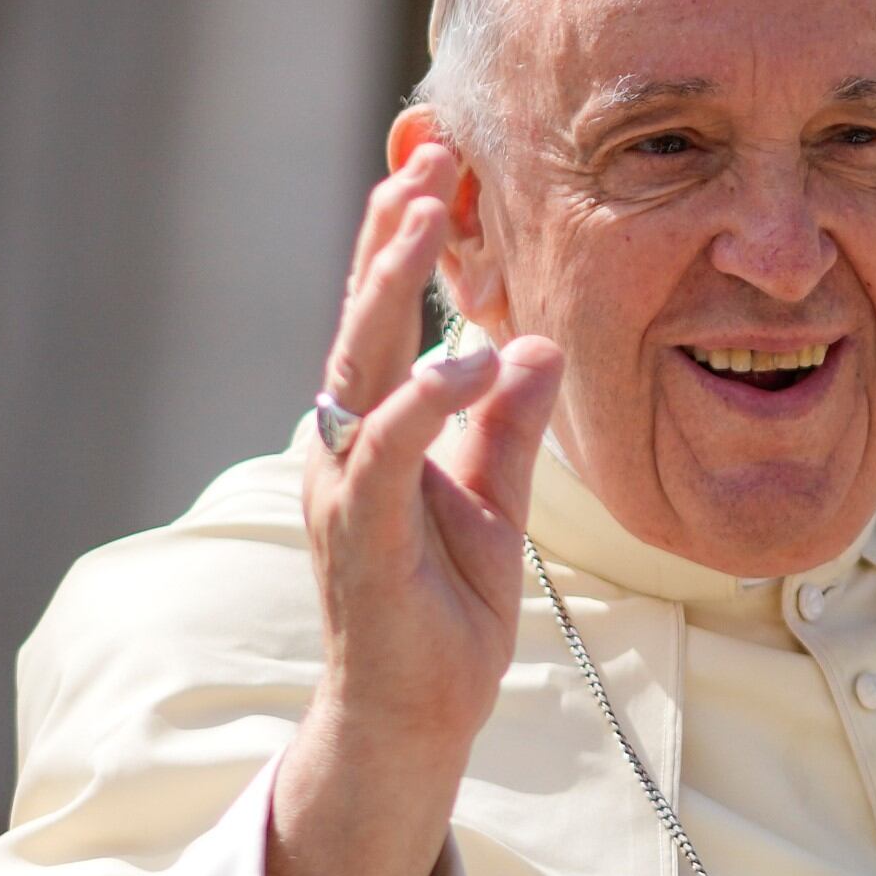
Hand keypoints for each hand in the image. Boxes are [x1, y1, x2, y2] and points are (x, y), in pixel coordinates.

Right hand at [263, 146, 564, 875]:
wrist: (414, 715)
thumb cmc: (446, 612)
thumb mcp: (495, 502)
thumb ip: (507, 425)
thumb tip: (533, 345)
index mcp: (371, 432)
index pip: (386, 321)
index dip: (403, 247)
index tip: (440, 173)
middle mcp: (342, 444)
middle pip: (361, 320)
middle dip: (389, 237)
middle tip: (427, 160)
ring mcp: (341, 484)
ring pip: (357, 364)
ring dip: (388, 287)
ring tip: (425, 219)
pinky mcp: (358, 530)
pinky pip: (385, 447)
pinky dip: (422, 400)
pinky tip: (464, 360)